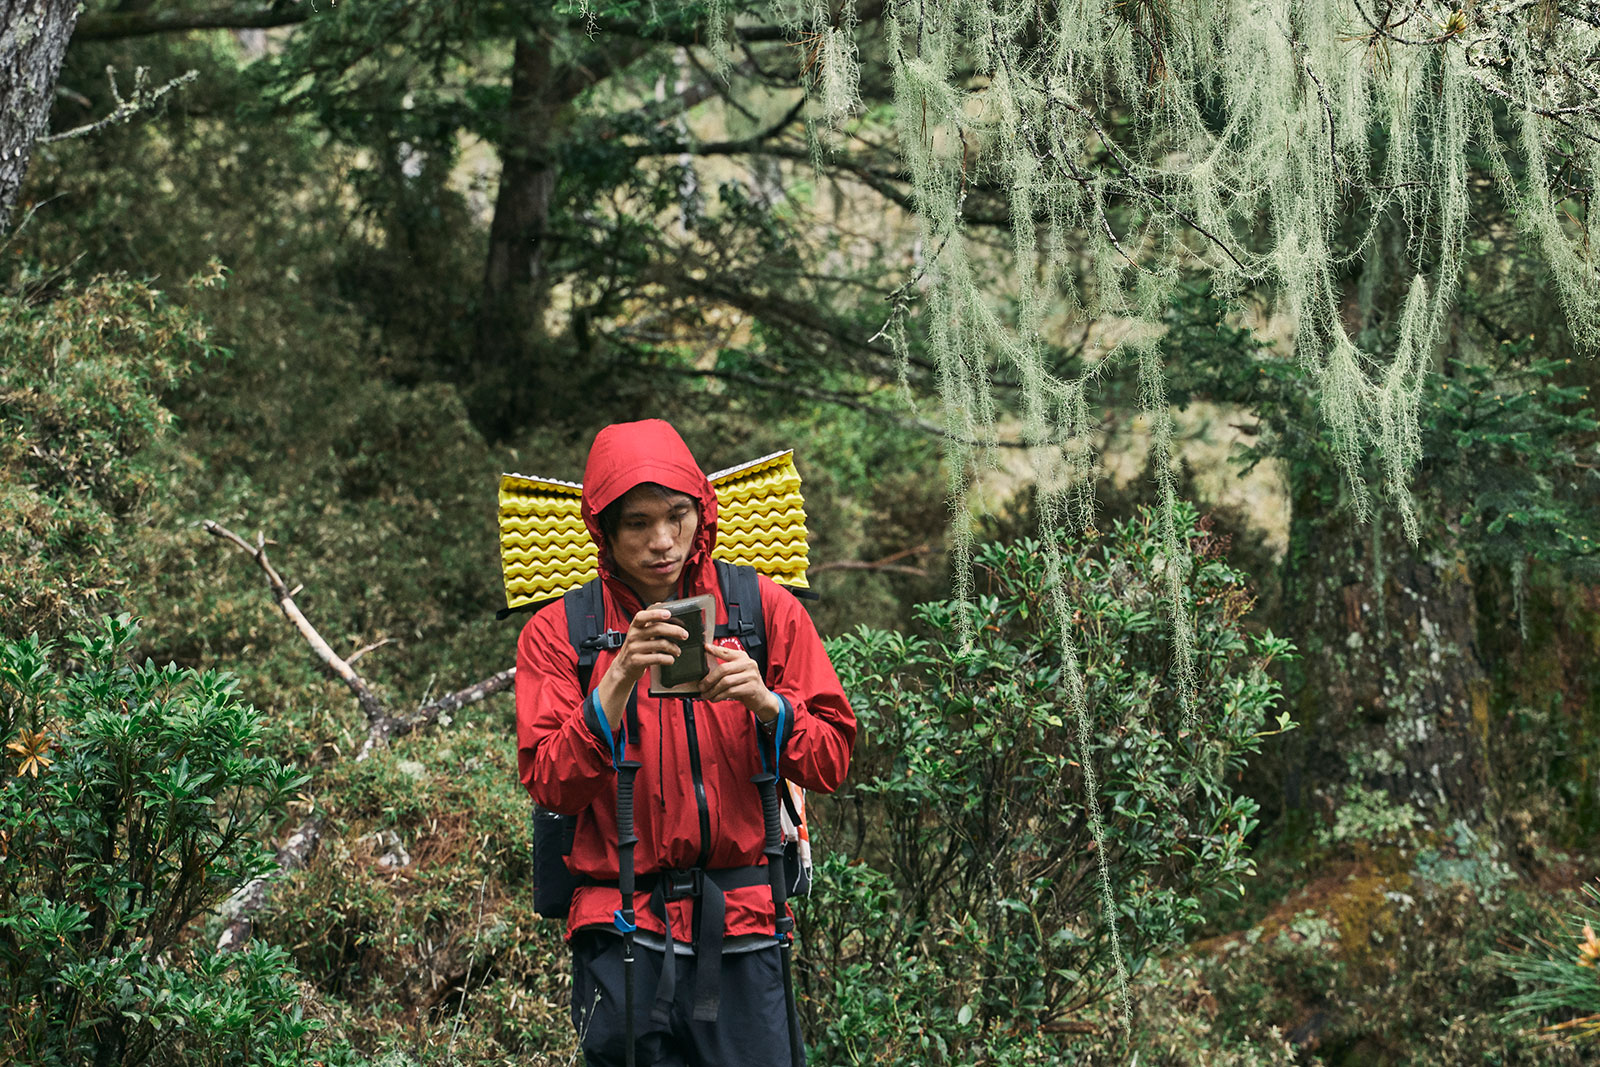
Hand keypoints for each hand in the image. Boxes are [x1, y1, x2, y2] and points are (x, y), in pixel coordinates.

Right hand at [594, 607, 688, 729]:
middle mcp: (633, 636)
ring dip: (673, 648)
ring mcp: (634, 649)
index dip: (655, 614)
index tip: (669, 614)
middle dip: (674, 631)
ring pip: (660, 644)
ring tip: (677, 651)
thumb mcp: (639, 633)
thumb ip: (649, 621)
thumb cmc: (636, 647)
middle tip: (685, 635)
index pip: (642, 616)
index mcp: (635, 626)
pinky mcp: (637, 661)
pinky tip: (671, 659)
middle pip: (657, 629)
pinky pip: (657, 658)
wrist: (623, 668)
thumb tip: (659, 604)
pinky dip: (668, 659)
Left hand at [701, 642, 780, 722]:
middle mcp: (748, 664)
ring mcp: (751, 676)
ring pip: (725, 682)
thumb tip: (705, 670)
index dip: (714, 649)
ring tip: (706, 694)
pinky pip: (730, 691)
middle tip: (701, 686)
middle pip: (723, 669)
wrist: (762, 698)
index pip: (726, 652)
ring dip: (712, 690)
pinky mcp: (751, 688)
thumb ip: (726, 668)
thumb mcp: (737, 672)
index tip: (705, 648)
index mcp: (743, 657)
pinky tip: (715, 698)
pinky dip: (719, 696)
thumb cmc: (746, 684)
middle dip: (709, 679)